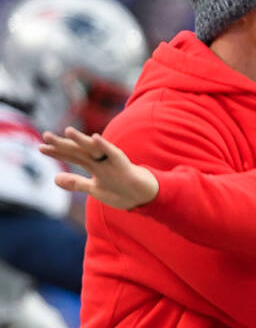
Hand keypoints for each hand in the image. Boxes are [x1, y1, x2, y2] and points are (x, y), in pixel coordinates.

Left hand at [39, 127, 158, 209]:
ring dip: (81, 140)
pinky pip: (113, 153)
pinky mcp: (123, 164)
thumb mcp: (93, 188)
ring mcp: (110, 161)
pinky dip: (105, 145)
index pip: (71, 156)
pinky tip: (96, 137)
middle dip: (62, 144)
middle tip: (46, 135)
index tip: (40, 148)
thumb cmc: (120, 190)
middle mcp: (99, 160)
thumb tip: (55, 178)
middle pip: (78, 150)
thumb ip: (75, 182)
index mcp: (92, 164)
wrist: (144, 196)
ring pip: (93, 148)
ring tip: (68, 131)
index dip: (56, 152)